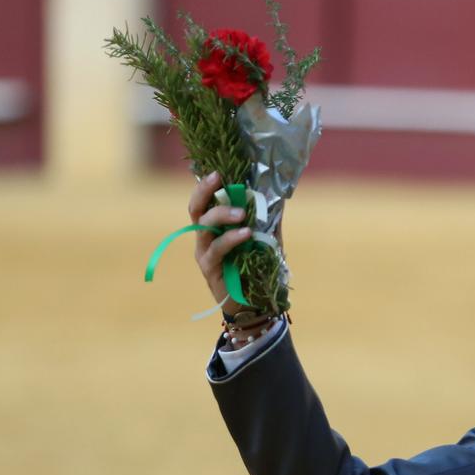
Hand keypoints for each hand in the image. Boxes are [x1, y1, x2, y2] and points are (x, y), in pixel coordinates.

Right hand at [186, 171, 267, 317]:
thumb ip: (268, 218)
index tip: (218, 170)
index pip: (204, 201)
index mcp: (215, 228)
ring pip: (204, 227)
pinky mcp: (210, 270)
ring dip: (221, 215)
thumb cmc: (259, 270)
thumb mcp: (267, 239)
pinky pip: (217, 250)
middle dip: (205, 191)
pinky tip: (246, 233)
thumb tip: (278, 193)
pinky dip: (231, 239)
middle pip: (196, 210)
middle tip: (219, 179)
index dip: (206, 185)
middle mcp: (205, 238)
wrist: (257, 304)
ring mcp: (205, 254)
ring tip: (241, 214)